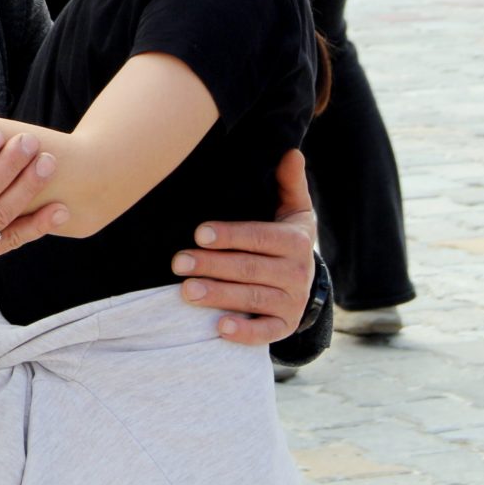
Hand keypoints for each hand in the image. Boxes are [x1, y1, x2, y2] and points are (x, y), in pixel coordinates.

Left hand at [174, 148, 315, 342]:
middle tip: (178, 262)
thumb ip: (288, 183)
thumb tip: (290, 151)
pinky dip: (244, 333)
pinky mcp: (284, 326)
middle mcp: (298, 274)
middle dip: (213, 265)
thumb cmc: (286, 236)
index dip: (230, 235)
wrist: (306, 279)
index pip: (260, 237)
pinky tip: (219, 328)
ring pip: (252, 299)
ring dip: (219, 296)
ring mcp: (292, 302)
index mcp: (296, 241)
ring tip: (186, 291)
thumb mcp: (293, 209)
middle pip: (250, 269)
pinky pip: (266, 333)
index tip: (199, 232)